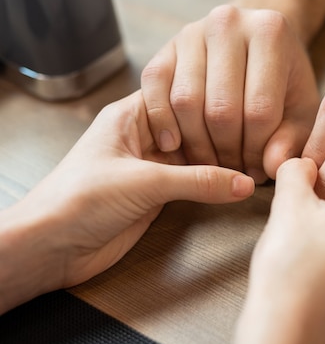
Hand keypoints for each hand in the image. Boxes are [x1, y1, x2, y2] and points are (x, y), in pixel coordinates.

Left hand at [1, 91, 253, 310]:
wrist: (51, 247)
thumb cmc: (74, 200)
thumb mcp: (143, 182)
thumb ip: (197, 181)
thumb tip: (241, 182)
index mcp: (131, 117)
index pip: (181, 96)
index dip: (212, 101)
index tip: (243, 109)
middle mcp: (143, 137)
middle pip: (193, 127)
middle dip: (221, 134)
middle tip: (254, 140)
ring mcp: (151, 167)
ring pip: (195, 156)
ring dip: (219, 163)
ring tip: (251, 162)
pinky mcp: (156, 195)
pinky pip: (191, 184)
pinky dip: (212, 186)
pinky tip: (232, 186)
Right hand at [141, 5, 319, 183]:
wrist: (256, 46)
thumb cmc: (284, 83)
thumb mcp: (301, 110)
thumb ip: (291, 139)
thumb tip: (271, 166)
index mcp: (270, 33)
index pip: (260, 109)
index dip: (258, 150)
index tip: (259, 169)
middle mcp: (229, 23)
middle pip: (220, 108)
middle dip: (227, 151)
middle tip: (233, 171)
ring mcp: (192, 32)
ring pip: (186, 101)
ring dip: (196, 144)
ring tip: (211, 163)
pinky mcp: (166, 46)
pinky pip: (154, 87)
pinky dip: (161, 121)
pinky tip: (175, 145)